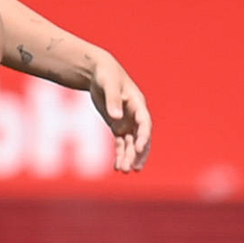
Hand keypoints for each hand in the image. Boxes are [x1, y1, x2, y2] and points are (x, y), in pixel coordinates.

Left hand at [88, 52, 150, 171]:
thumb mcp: (108, 84)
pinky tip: (117, 167)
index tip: (139, 148)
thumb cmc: (106, 74)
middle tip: (134, 168)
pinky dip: (120, 154)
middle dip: (138, 153)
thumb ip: (112, 100)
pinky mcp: (118, 126)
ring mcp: (127, 121)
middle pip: (140, 137)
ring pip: (131, 143)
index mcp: (137, 103)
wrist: (99, 72)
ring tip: (124, 171)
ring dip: (129, 157)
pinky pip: (121, 143)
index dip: (144, 136)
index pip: (145, 123)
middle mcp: (135, 115)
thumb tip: (116, 118)